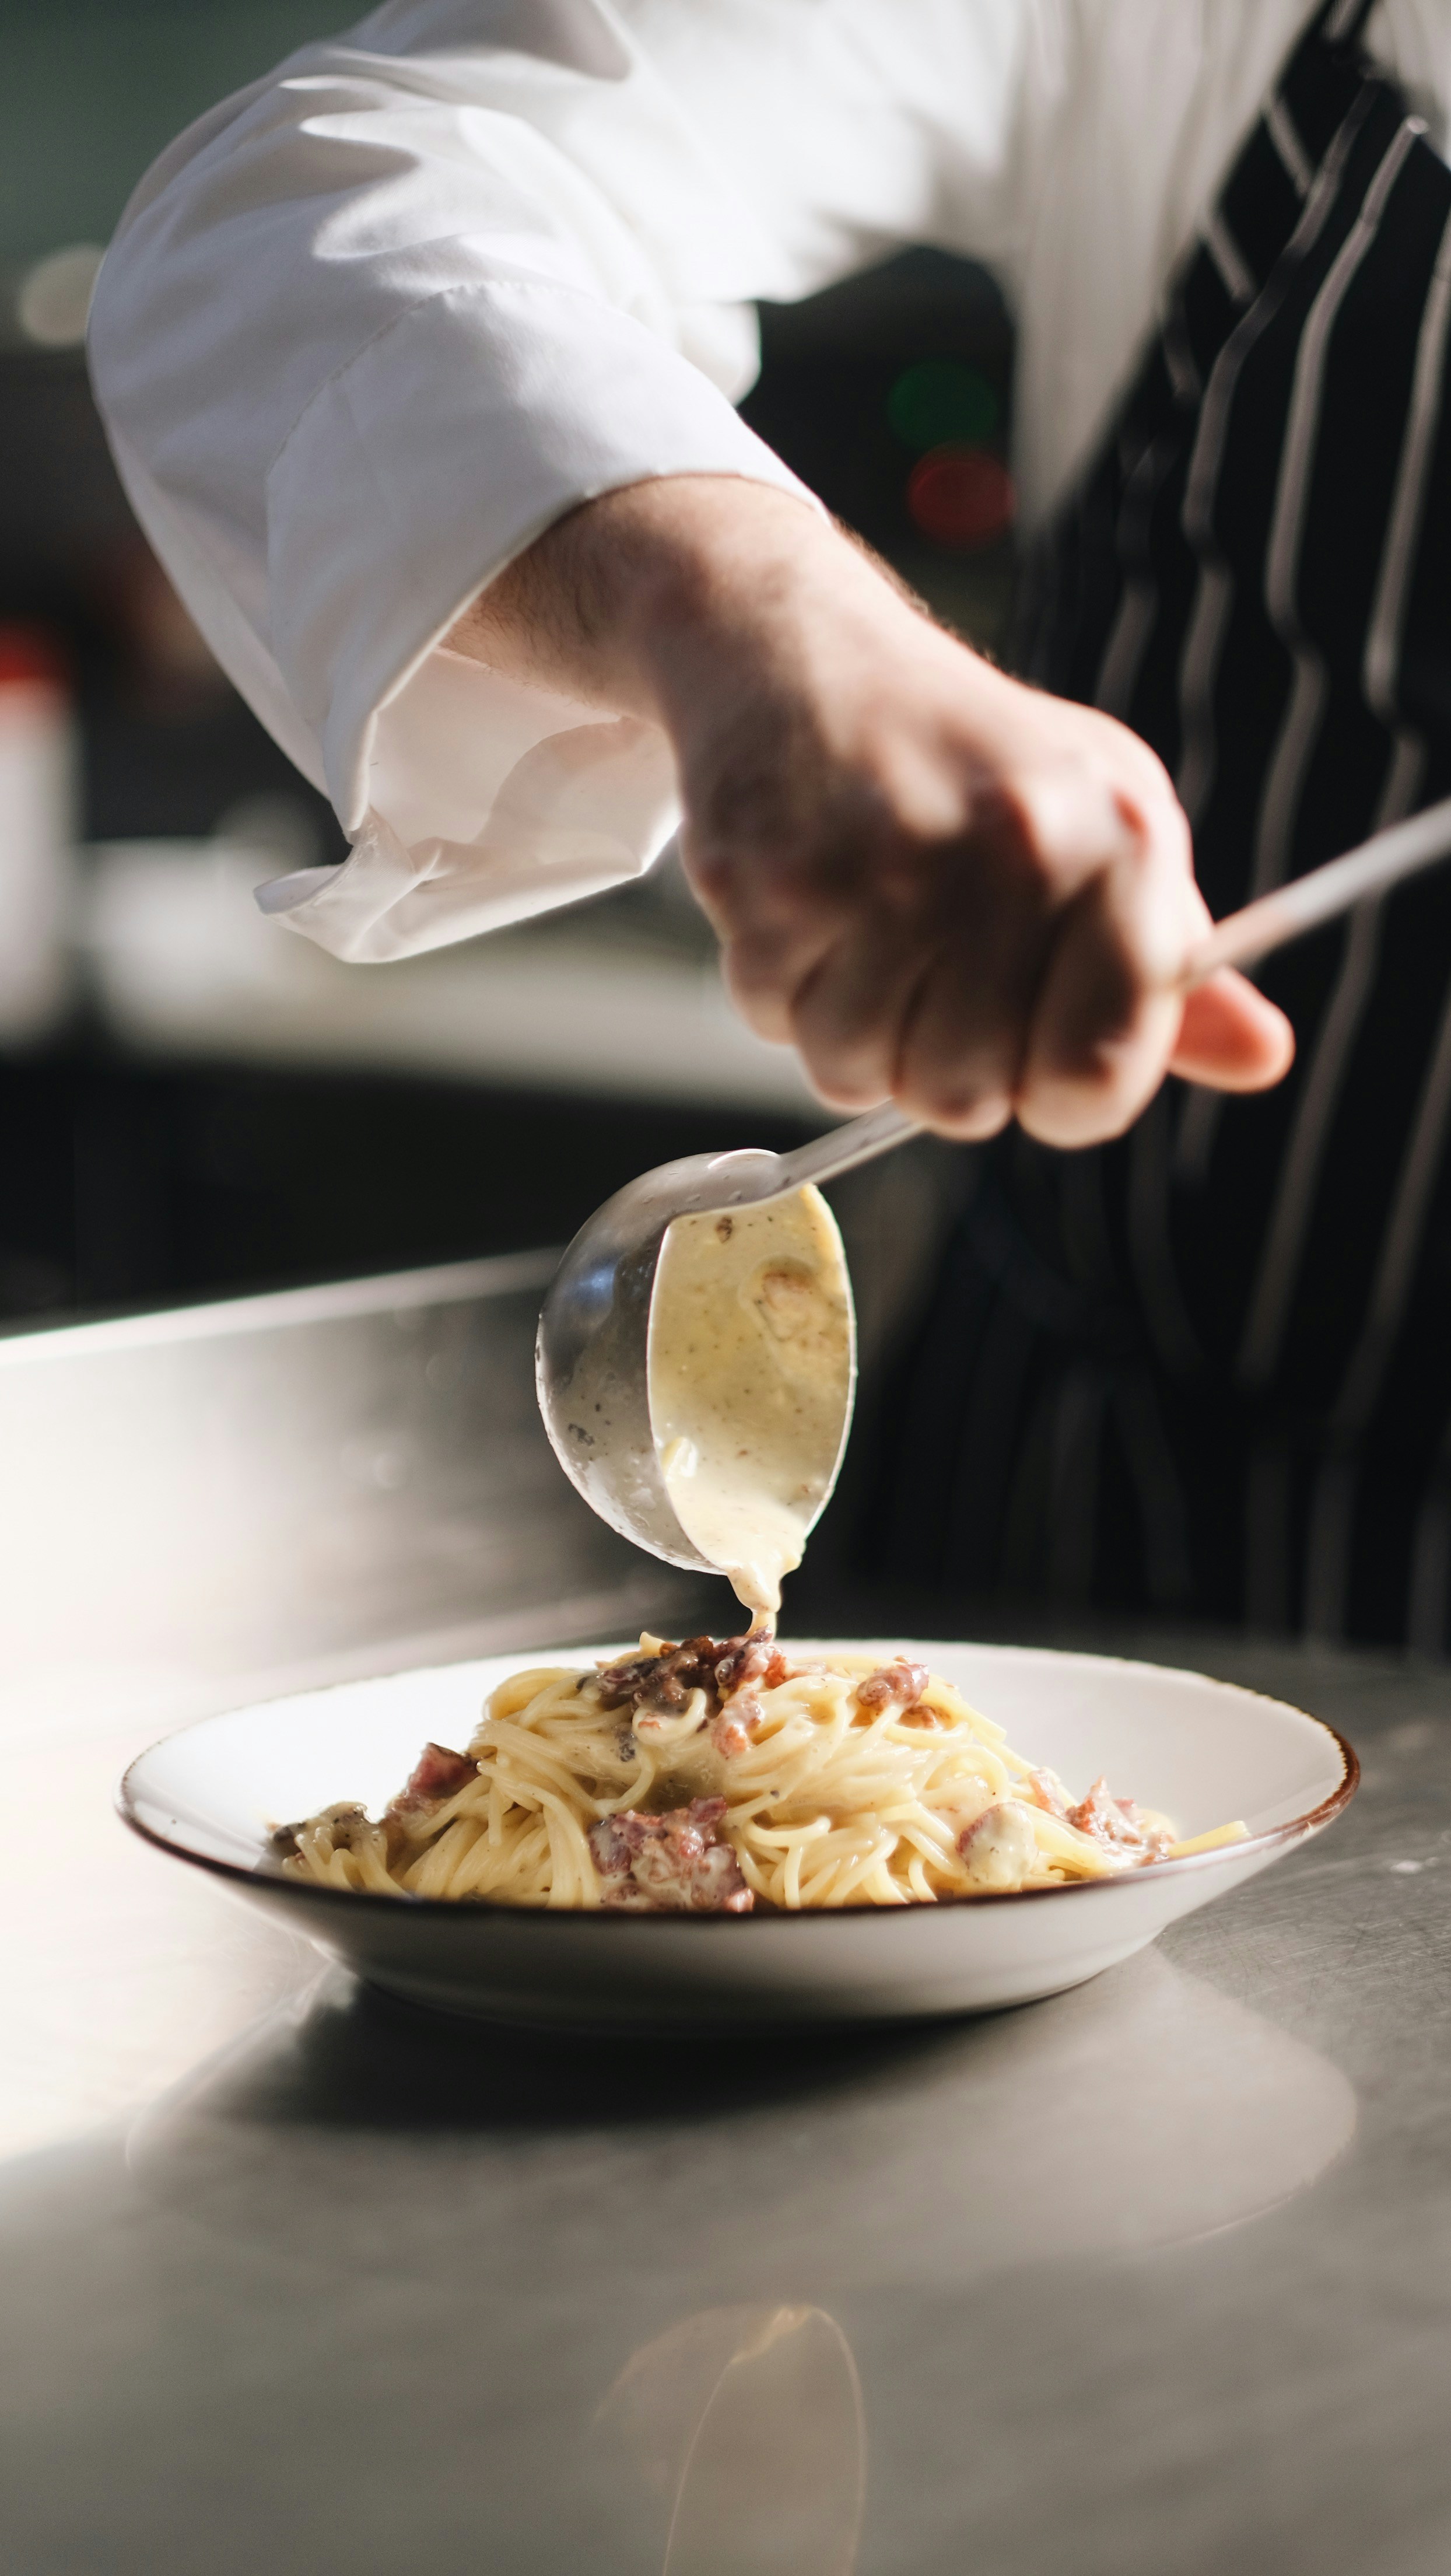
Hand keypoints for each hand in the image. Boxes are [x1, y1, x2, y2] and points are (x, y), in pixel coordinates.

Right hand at [451, 478, 1292, 1143]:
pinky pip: (774, 1024)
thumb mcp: (1099, 835)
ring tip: (865, 936)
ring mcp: (880, 863)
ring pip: (858, 1074)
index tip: (1034, 1045)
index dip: (1057, 1092)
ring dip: (853, 1035)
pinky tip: (806, 908)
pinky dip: (782, 992)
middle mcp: (1011, 847)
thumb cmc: (972, 768)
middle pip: (967, 1098)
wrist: (802, 654)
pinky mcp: (767, 876)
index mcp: (1118, 841)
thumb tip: (1263, 1057)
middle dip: (939, 1066)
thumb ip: (1166, 971)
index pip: (1096, 1075)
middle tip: (931, 977)